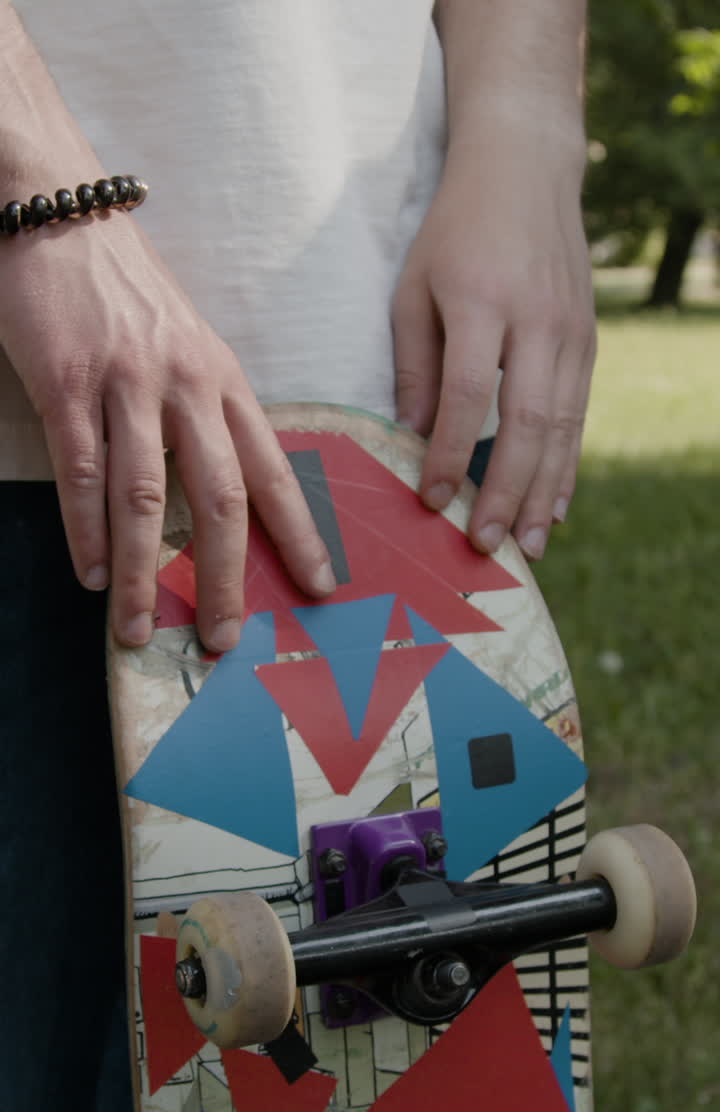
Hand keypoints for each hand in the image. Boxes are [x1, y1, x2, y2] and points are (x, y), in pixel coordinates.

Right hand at [0, 214, 334, 649]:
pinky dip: (85, 530)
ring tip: (135, 627)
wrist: (60, 211)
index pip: (273, 470)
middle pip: (219, 497)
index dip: (298, 534)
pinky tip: (90, 572)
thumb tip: (222, 486)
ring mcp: (127, 384)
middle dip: (223, 576)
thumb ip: (205, 410)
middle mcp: (186, 386)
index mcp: (224, 380)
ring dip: (140, 572)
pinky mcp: (67, 381)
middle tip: (221, 638)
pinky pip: (82, 470)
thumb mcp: (187, 343)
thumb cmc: (126, 288)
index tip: (320, 586)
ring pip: (144, 497)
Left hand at [392, 132, 594, 558]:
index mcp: (482, 301)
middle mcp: (535, 319)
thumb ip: (413, 362)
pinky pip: (580, 414)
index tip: (431, 501)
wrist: (527, 169)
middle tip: (485, 544)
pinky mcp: (588, 341)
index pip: (467, 393)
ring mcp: (571, 332)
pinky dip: (567, 464)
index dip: (449, 452)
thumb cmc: (454, 232)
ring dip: (543, 492)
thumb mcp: (413, 286)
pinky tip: (556, 506)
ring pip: (562, 426)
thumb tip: (410, 437)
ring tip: (528, 545)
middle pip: (525, 421)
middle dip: (505, 490)